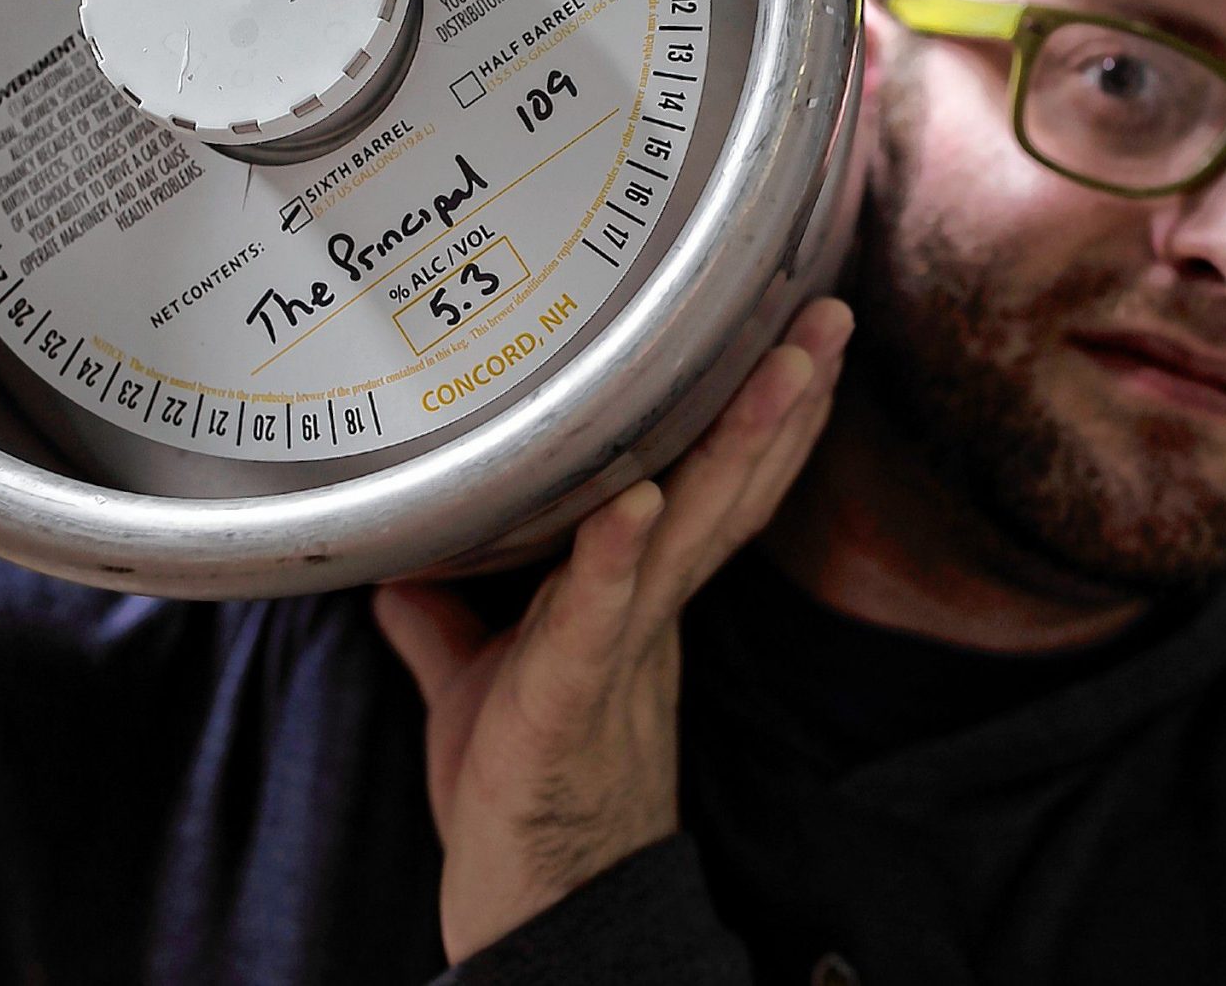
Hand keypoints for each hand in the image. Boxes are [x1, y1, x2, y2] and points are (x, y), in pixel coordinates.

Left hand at [375, 297, 853, 962]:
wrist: (531, 910)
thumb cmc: (518, 791)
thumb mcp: (477, 680)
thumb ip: (447, 616)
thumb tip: (399, 559)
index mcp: (636, 597)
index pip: (709, 486)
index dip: (756, 411)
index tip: (792, 329)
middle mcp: (645, 613)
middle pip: (729, 489)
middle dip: (781, 400)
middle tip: (826, 315)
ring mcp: (616, 652)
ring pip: (689, 533)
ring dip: (735, 447)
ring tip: (777, 368)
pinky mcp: (567, 701)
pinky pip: (594, 621)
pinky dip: (613, 559)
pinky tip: (634, 505)